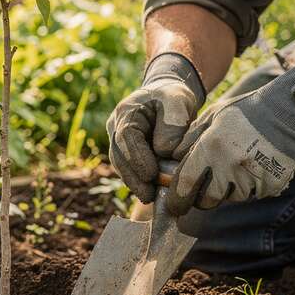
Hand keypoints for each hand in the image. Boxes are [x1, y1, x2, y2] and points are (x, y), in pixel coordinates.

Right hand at [107, 53, 205, 202]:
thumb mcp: (178, 100)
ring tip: (149, 197)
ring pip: (121, 164)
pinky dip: (138, 181)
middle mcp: (116, 126)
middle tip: (148, 195)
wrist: (167, 97)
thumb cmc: (173, 97)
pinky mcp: (126, 152)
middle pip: (118, 155)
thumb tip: (164, 151)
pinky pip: (128, 168)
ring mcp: (118, 140)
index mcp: (127, 111)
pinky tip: (150, 193)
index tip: (151, 174)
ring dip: (134, 183)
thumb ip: (173, 123)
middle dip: (133, 176)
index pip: (126, 136)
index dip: (136, 156)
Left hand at [168, 63, 294, 215]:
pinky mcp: (270, 186)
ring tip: (236, 164)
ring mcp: (251, 179)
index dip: (177, 198)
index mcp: (211, 148)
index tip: (174, 205)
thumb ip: (189, 139)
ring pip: (230, 198)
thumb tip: (172, 159)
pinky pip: (251, 195)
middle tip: (206, 183)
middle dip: (202, 196)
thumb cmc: (247, 111)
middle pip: (207, 200)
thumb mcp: (212, 116)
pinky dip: (248, 186)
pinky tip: (254, 165)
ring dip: (227, 189)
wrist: (290, 112)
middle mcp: (229, 167)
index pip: (185, 184)